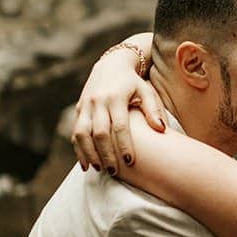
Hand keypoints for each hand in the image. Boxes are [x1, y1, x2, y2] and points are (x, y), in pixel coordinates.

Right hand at [71, 39, 165, 174]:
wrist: (111, 64)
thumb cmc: (133, 82)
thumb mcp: (146, 91)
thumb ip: (153, 109)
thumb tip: (161, 129)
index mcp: (116, 97)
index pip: (120, 125)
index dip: (124, 144)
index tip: (130, 161)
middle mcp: (98, 101)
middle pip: (99, 132)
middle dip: (106, 153)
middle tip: (114, 171)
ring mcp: (86, 105)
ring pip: (82, 133)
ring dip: (89, 153)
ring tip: (98, 169)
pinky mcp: (79, 109)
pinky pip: (75, 132)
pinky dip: (79, 149)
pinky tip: (86, 164)